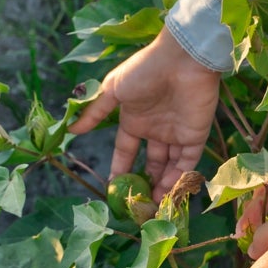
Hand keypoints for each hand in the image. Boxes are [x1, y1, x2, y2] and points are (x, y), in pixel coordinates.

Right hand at [67, 27, 220, 196]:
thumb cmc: (145, 70)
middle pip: (150, 163)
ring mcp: (177, 133)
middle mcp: (156, 128)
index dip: (120, 168)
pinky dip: (178, 179)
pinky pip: (187, 164)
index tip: (112, 189)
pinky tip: (167, 194)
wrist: (182, 59)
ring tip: (151, 208)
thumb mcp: (113, 89)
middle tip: (135, 206)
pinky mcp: (196, 136)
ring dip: (161, 187)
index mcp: (135, 118)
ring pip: (169, 167)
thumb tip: (71, 130)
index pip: (125, 150)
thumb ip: (95, 112)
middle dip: (143, 183)